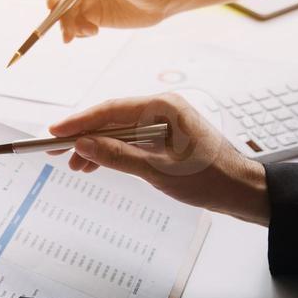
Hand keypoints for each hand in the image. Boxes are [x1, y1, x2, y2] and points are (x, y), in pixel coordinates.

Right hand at [45, 0, 185, 42]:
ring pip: (66, 15)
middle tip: (67, 32)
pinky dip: (79, 32)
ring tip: (85, 34)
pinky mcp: (95, 16)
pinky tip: (94, 33)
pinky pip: (77, 25)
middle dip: (60, 15)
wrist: (165, 0)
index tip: (52, 4)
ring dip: (69, 27)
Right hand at [49, 94, 269, 224]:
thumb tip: (84, 146)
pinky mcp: (165, 138)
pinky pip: (130, 139)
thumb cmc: (210, 179)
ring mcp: (164, 123)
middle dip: (83, 135)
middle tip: (55, 151)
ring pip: (118, 130)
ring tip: (74, 165)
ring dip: (96, 146)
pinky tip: (96, 164)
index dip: (80, 121)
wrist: (242, 191)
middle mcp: (162, 109)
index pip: (111, 109)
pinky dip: (112, 151)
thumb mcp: (158, 171)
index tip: (55, 132)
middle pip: (112, 118)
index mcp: (164, 106)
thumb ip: (118, 156)